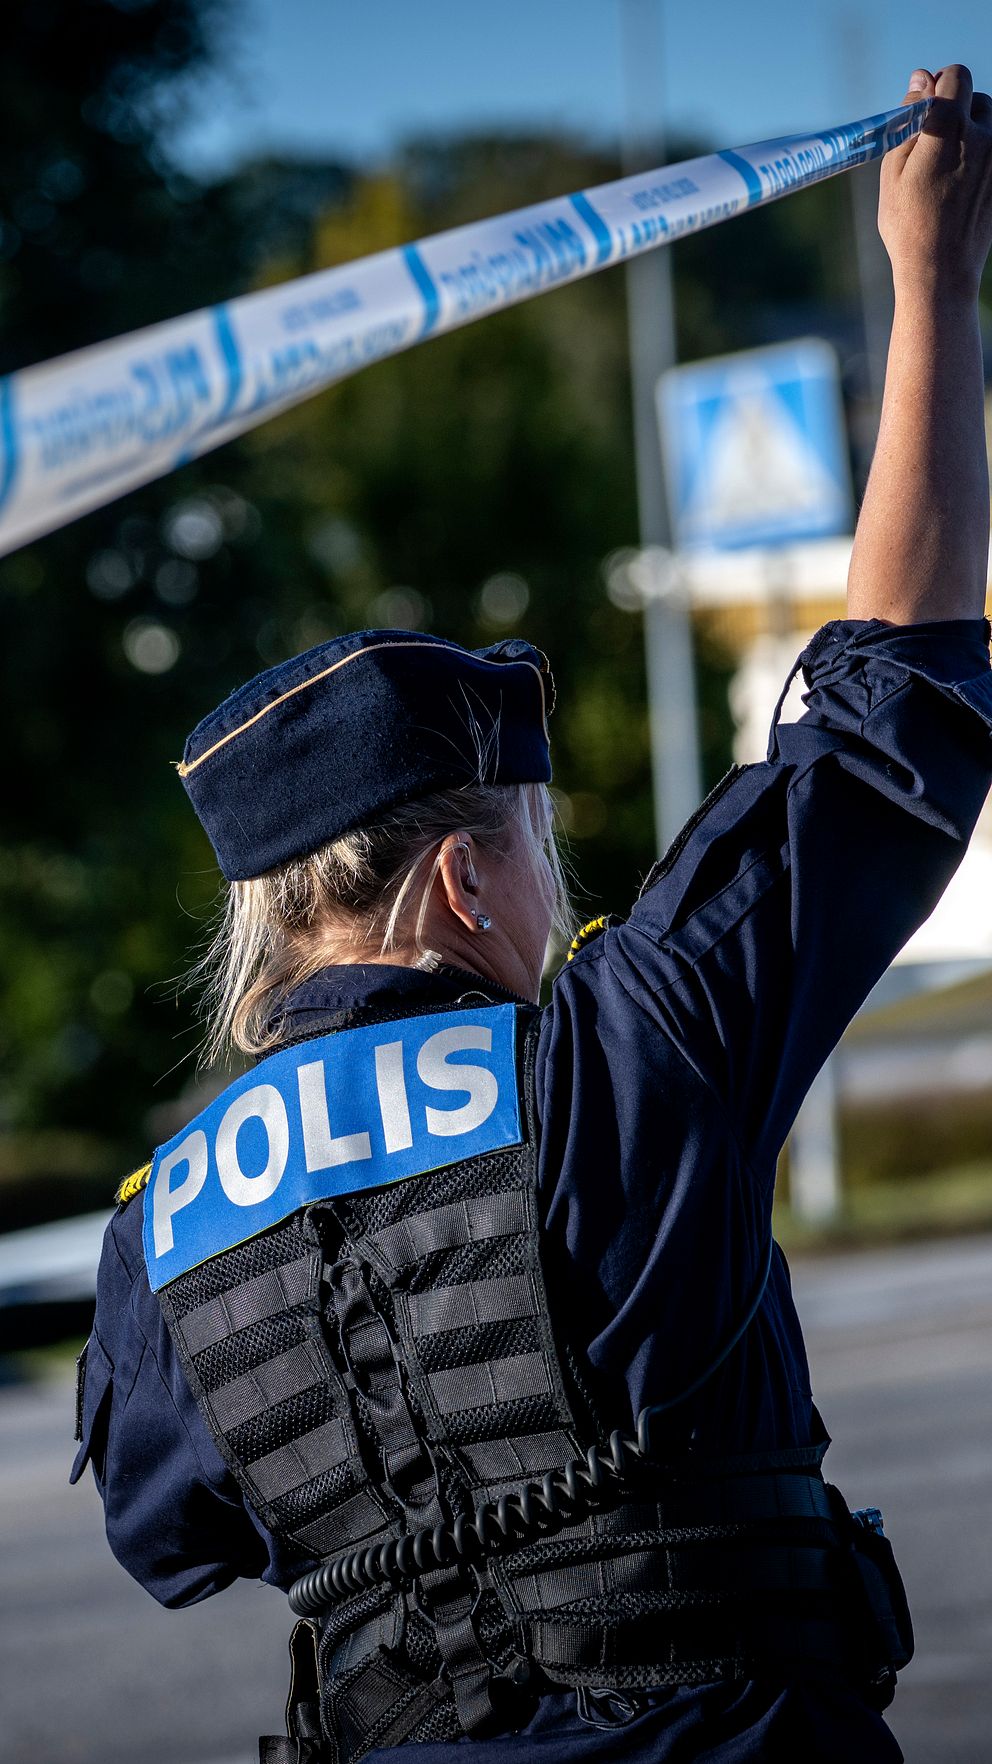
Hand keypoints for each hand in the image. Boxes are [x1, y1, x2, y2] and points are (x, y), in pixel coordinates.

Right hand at [879, 65, 991, 299]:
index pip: (955, 76)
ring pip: (991, 122)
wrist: (941, 271)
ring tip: (950, 164)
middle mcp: (982, 136)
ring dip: (974, 131)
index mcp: (949, 129)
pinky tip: (962, 183)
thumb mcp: (893, 170)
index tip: (925, 107)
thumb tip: (920, 80)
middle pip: (977, 98)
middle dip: (957, 110)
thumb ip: (910, 118)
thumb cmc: (908, 225)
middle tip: (934, 143)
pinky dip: (982, 155)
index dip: (938, 85)